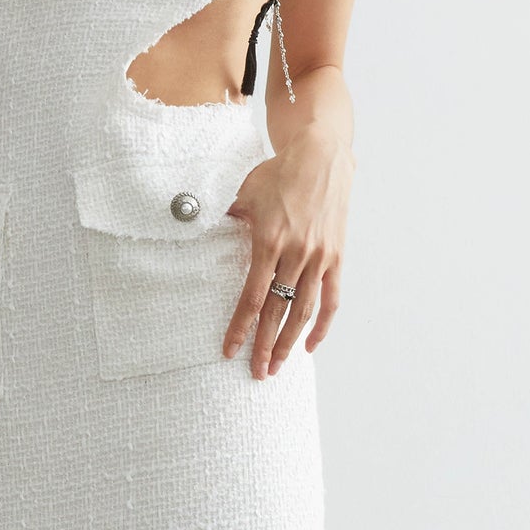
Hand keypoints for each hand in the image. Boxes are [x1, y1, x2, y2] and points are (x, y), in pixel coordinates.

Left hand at [223, 142, 353, 376]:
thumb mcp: (244, 191)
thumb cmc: (279, 173)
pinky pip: (331, 299)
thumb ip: (223, 216)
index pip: (252, 296)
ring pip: (304, 311)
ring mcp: (318, 258)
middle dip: (266, 346)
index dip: (241, 327)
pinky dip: (322, 325)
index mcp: (269, 241)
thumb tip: (194, 226)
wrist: (322, 157)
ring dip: (291, 343)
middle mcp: (296, 254)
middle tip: (256, 373)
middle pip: (278, 312)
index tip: (230, 350)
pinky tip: (310, 345)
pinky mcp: (336, 258)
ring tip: (279, 366)